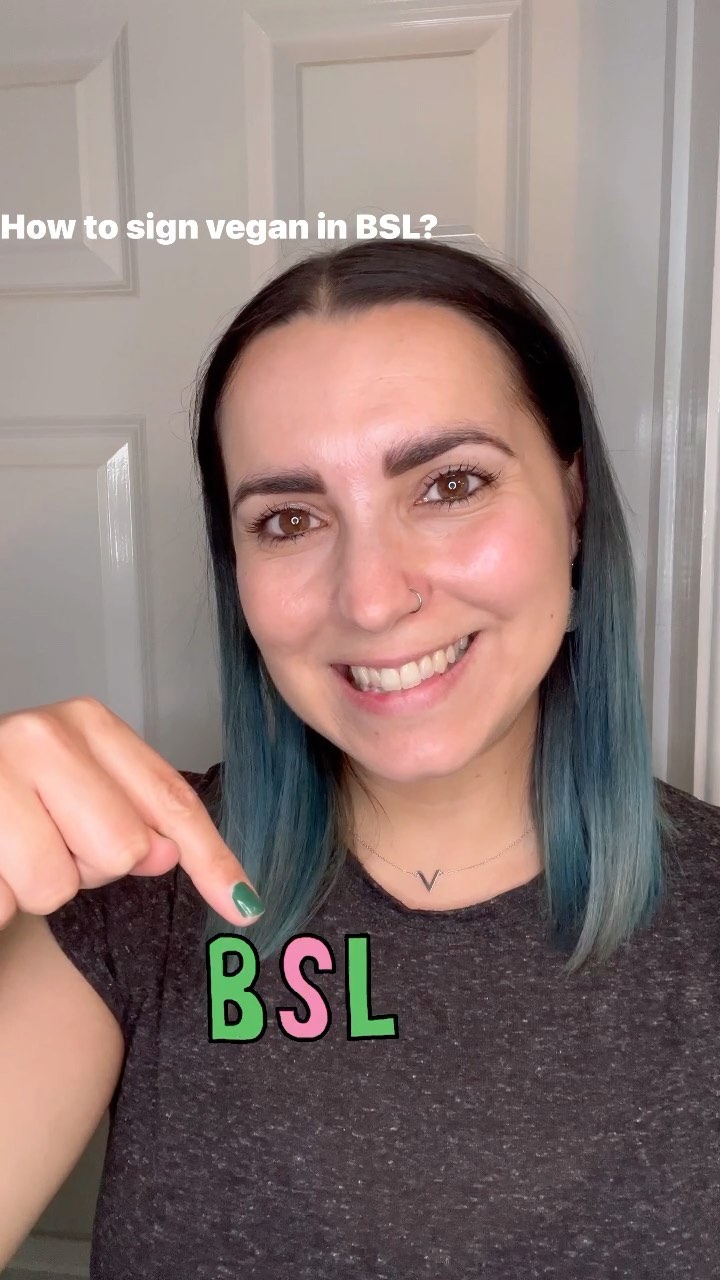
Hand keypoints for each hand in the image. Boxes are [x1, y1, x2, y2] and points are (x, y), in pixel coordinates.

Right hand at [0, 697, 262, 929]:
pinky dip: (4, 900)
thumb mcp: (79, 803)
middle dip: (90, 867)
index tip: (244, 905)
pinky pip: (16, 897)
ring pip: (68, 880)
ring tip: (9, 854)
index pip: (169, 800)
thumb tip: (164, 855)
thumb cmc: (11, 811)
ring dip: (40, 886)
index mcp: (84, 722)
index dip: (211, 859)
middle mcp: (39, 734)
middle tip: (47, 843)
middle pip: (125, 847)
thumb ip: (134, 818)